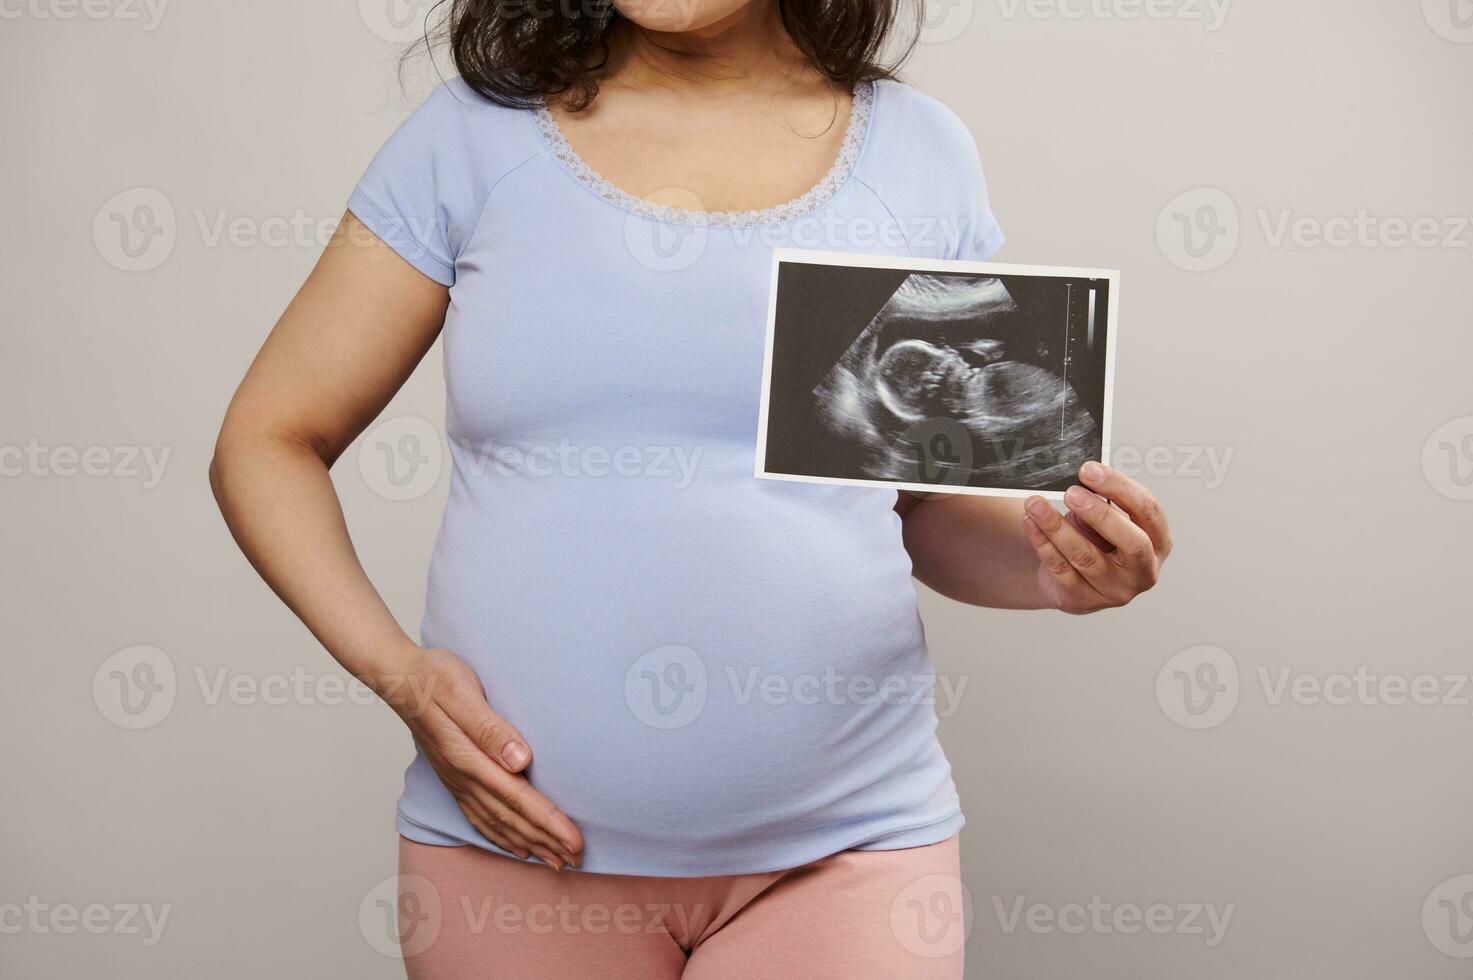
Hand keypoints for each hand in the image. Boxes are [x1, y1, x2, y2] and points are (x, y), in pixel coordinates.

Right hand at [383, 647, 583, 868]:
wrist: (399, 679)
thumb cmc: (434, 678)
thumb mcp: (464, 693)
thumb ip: (491, 729)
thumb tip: (521, 760)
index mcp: (469, 759)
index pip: (518, 798)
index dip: (548, 823)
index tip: (574, 841)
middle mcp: (463, 777)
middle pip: (511, 818)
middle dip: (546, 842)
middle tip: (576, 860)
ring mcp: (457, 781)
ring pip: (497, 823)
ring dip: (528, 844)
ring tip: (554, 861)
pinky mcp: (454, 777)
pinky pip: (479, 817)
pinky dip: (500, 836)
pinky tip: (515, 846)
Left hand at [1021, 462, 1171, 613]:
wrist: (1068, 577)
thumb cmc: (1095, 540)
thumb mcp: (1102, 519)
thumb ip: (1098, 503)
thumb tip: (1081, 484)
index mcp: (1158, 542)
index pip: (1149, 511)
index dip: (1120, 487)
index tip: (1089, 470)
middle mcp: (1144, 571)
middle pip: (1131, 542)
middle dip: (1099, 513)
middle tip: (1071, 492)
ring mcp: (1115, 591)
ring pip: (1086, 557)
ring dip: (1057, 526)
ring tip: (1036, 504)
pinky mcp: (1084, 600)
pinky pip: (1060, 569)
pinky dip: (1042, 542)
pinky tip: (1030, 523)